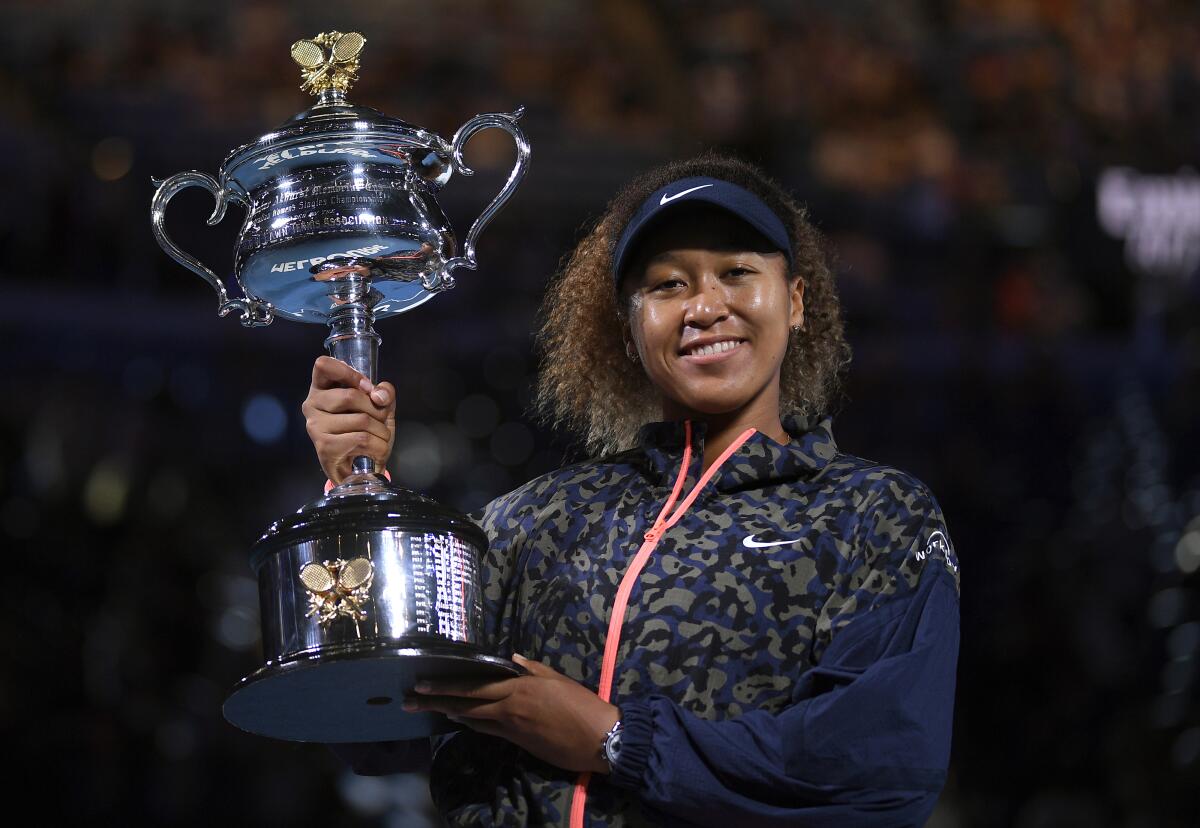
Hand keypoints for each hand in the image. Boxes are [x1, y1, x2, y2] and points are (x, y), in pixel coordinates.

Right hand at [301, 355, 395, 483]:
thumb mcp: (380, 408)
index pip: (323, 365)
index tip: (367, 387)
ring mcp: (315, 426)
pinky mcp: (324, 447)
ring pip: (360, 419)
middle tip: (380, 421)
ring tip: (379, 438)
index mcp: (322, 388)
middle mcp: (312, 405)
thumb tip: (379, 395)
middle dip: (376, 410)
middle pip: (350, 395)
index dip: (350, 373)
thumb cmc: (366, 432)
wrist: (358, 469)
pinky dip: (378, 446)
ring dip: (381, 431)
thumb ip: (384, 394)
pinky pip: (361, 439)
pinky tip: (374, 451)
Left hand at [405, 654, 618, 773]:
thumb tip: (511, 659)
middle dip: (435, 702)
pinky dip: (472, 724)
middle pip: (465, 704)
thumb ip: (533, 669)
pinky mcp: (517, 743)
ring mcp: (511, 727)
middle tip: (409, 701)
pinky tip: (461, 720)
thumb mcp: (558, 680)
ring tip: (429, 708)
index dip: (446, 686)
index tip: (421, 685)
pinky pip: (488, 731)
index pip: (474, 686)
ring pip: (473, 719)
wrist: (598, 738)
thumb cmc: (582, 705)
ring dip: (450, 713)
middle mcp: (509, 707)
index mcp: (519, 687)